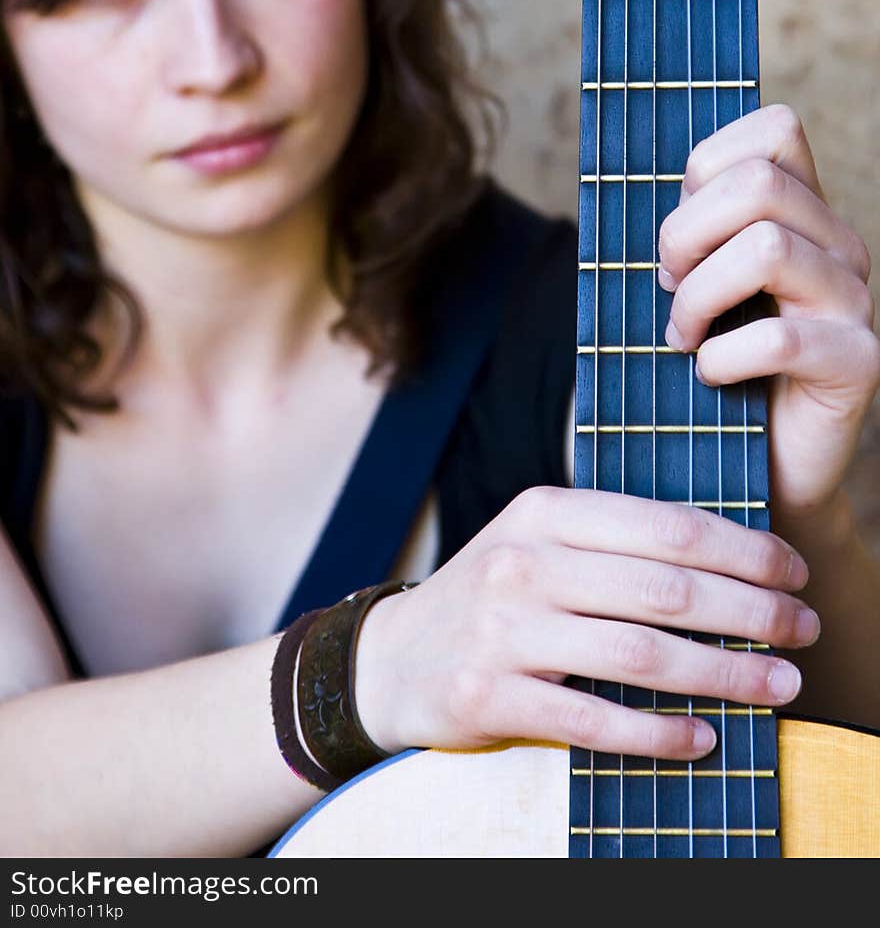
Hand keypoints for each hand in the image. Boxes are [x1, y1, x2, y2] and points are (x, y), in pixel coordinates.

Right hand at [354, 485, 818, 761]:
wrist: (394, 657)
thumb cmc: (494, 596)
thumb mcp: (541, 542)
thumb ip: (616, 542)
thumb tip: (731, 563)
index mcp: (546, 511)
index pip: (666, 526)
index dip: (743, 551)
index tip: (793, 574)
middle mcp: (525, 562)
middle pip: (664, 589)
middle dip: (751, 612)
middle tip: (802, 632)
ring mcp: (504, 630)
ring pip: (639, 654)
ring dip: (723, 674)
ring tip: (779, 687)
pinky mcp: (489, 695)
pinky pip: (593, 718)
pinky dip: (657, 732)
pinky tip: (703, 737)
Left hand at [657, 104, 879, 521]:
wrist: (757, 470)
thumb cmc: (710, 368)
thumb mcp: (690, 283)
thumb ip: (686, 230)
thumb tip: (632, 181)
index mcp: (803, 213)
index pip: (775, 131)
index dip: (707, 167)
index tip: (680, 232)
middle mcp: (840, 247)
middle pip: (759, 183)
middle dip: (685, 235)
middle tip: (667, 288)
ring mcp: (855, 303)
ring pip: (766, 248)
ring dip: (699, 297)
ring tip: (683, 335)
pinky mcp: (858, 364)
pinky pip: (779, 338)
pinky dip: (722, 357)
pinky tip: (709, 375)